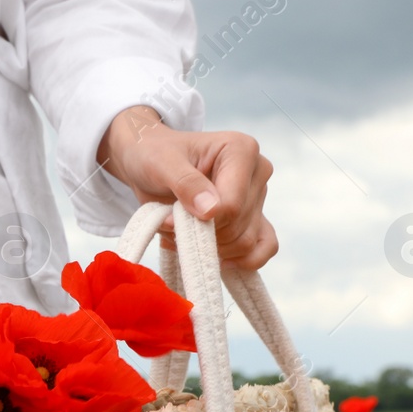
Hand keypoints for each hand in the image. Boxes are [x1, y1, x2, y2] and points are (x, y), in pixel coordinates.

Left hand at [97, 106, 277, 270]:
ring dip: (209, 247)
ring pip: (246, 243)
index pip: (232, 205)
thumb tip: (212, 211)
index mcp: (241, 150)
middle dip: (201, 234)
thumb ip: (186, 184)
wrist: (148, 163)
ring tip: (181, 231)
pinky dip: (238, 261)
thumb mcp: (161, 164)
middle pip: (238, 228)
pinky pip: (264, 249)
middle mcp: (257, 172)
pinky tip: (213, 258)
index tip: (171, 216)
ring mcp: (258, 197)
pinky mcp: (255, 219)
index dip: (201, 222)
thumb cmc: (155, 156)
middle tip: (171, 223)